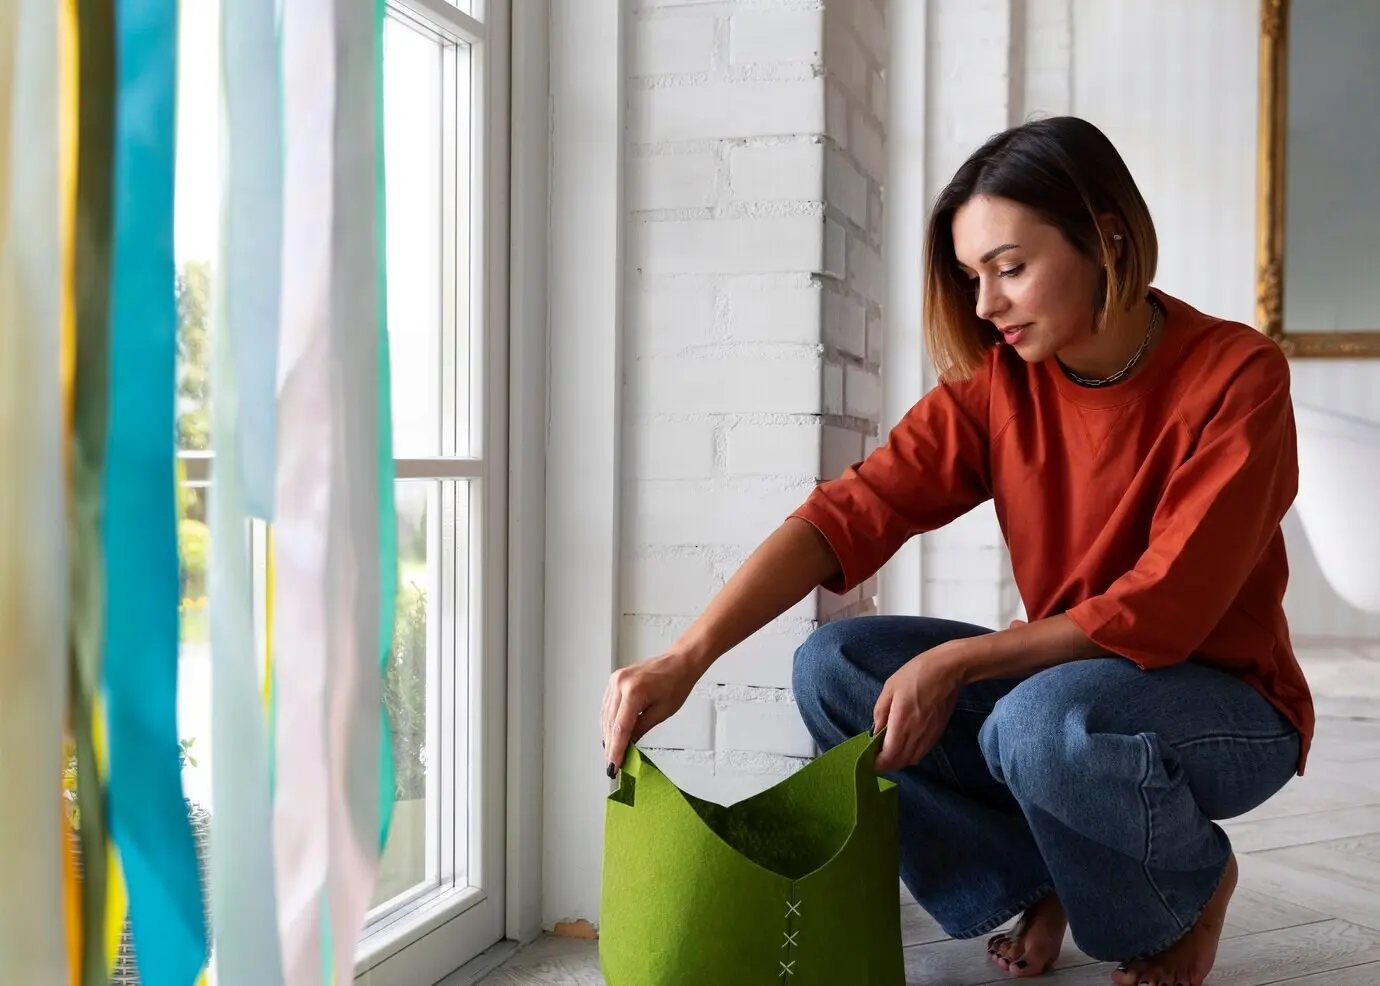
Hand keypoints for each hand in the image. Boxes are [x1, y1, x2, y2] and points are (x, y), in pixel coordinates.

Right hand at [600, 651, 700, 775]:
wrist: (679, 662)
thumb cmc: (676, 684)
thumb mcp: (662, 712)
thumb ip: (641, 730)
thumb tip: (627, 747)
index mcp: (634, 691)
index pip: (620, 728)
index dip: (615, 750)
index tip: (612, 767)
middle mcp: (620, 684)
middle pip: (610, 723)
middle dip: (610, 746)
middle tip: (612, 765)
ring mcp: (614, 680)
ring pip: (605, 716)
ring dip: (607, 736)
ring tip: (611, 754)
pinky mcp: (614, 680)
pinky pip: (607, 706)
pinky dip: (608, 722)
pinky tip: (611, 735)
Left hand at [872, 642, 967, 772]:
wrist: (947, 671)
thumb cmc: (914, 675)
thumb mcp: (890, 688)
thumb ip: (880, 712)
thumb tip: (875, 733)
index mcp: (901, 722)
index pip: (889, 755)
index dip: (878, 763)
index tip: (869, 759)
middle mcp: (916, 734)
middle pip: (900, 762)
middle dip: (886, 764)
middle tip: (875, 756)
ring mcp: (929, 736)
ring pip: (912, 760)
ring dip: (898, 761)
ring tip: (889, 751)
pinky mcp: (938, 734)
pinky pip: (922, 753)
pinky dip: (910, 754)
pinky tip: (904, 744)